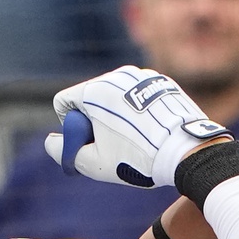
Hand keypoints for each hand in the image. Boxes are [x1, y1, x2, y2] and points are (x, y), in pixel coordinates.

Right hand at [47, 65, 231, 190]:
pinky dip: (138, 111)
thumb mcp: (94, 163)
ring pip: (115, 96)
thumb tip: (52, 142)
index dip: (70, 128)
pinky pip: (139, 95)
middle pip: (89, 98)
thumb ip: (66, 152)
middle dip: (93, 122)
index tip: (88, 143)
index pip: (64, 103)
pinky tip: (151, 131)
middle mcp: (116, 75)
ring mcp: (141, 75)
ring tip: (136, 139)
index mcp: (95, 91)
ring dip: (116, 116)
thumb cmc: (137, 158)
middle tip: (112, 146)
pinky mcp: (161, 81)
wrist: (186, 150)